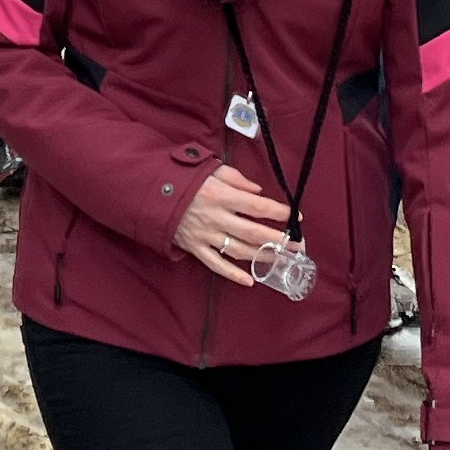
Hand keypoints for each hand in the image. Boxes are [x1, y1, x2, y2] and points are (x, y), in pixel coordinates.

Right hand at [172, 164, 289, 285]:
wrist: (152, 194)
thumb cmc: (185, 179)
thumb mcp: (211, 169)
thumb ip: (236, 179)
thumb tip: (258, 192)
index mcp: (221, 195)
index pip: (258, 206)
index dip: (280, 213)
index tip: (295, 217)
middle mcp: (215, 217)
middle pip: (253, 232)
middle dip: (279, 240)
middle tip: (298, 245)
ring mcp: (205, 235)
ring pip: (239, 250)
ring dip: (263, 257)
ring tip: (281, 259)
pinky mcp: (195, 247)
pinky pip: (215, 265)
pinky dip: (232, 274)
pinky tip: (250, 280)